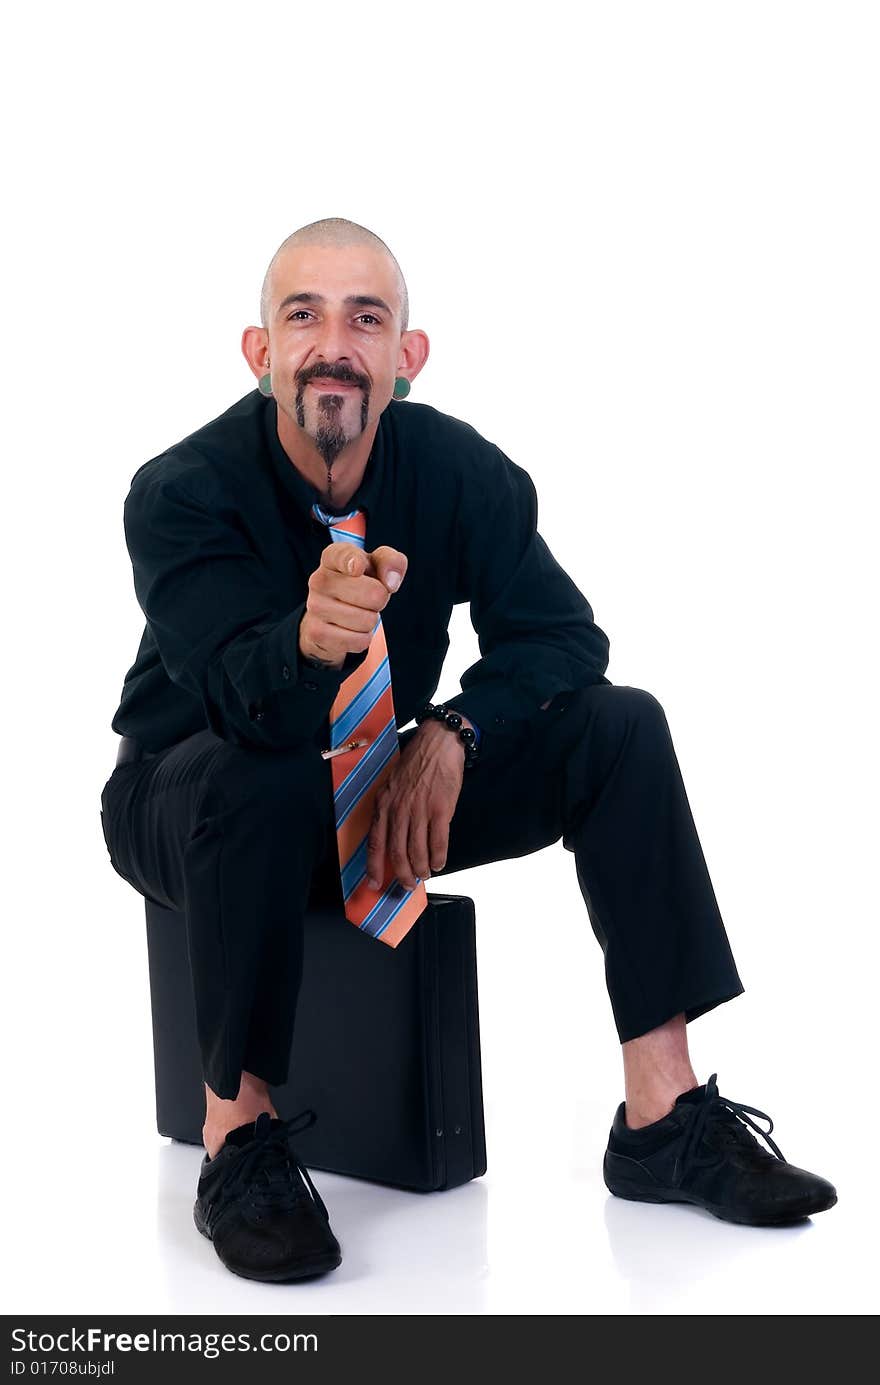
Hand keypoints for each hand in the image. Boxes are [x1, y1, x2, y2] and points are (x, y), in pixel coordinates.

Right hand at [299, 541, 407, 667]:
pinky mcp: (316, 633)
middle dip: (380, 600)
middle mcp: (319, 579)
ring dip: (370, 620)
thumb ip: (391, 562)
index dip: (352, 561)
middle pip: (374, 594)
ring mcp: (315, 606)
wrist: (331, 615)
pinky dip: (363, 638)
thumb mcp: (377, 566)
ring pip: (367, 621)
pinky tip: (351, 629)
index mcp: (333, 557)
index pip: (341, 555)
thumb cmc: (360, 583)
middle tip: (369, 598)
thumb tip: (391, 582)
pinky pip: (359, 641)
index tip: (358, 567)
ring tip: (358, 612)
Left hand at [366, 721, 464, 890]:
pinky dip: (439, 858)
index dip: (374, 867)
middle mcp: (399, 809)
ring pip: (418, 851)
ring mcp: (420, 810)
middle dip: (403, 874)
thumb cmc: (415, 764)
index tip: (374, 884)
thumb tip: (390, 837)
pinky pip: (438, 842)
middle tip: (408, 885)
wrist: (438, 744)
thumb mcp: (392, 784)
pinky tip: (440, 863)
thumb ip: (389, 809)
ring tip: (425, 874)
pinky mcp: (441, 809)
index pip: (375, 842)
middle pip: (397, 853)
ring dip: (422, 869)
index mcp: (384, 804)